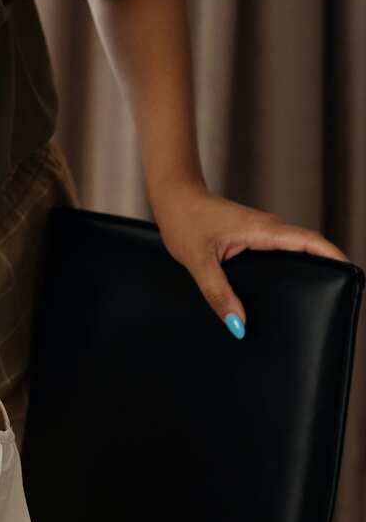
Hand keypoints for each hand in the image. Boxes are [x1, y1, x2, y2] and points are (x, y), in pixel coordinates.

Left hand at [150, 177, 348, 334]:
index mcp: (262, 230)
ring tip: (317, 296)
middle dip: (328, 268)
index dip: (334, 257)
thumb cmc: (183, 219)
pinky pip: (279, 252)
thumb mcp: (198, 261)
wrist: (172, 197)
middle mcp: (267, 229)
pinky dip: (290, 266)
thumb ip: (217, 293)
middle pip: (309, 248)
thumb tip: (238, 325)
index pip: (310, 242)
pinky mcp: (252, 237)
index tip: (352, 275)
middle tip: (338, 295)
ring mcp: (261, 232)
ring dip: (309, 267)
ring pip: (294, 250)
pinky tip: (284, 288)